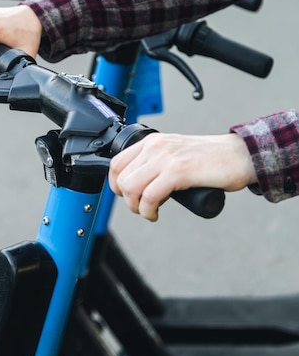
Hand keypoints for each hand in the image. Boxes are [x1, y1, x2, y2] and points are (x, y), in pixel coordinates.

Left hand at [108, 132, 256, 221]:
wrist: (240, 155)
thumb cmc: (212, 159)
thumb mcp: (176, 154)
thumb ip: (158, 163)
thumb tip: (139, 184)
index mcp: (152, 141)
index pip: (116, 163)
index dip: (115, 185)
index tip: (128, 196)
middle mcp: (156, 146)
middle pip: (120, 178)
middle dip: (127, 200)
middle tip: (142, 207)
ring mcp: (166, 158)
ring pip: (130, 187)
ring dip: (136, 207)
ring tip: (150, 211)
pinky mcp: (179, 171)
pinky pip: (149, 196)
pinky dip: (148, 211)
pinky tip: (156, 214)